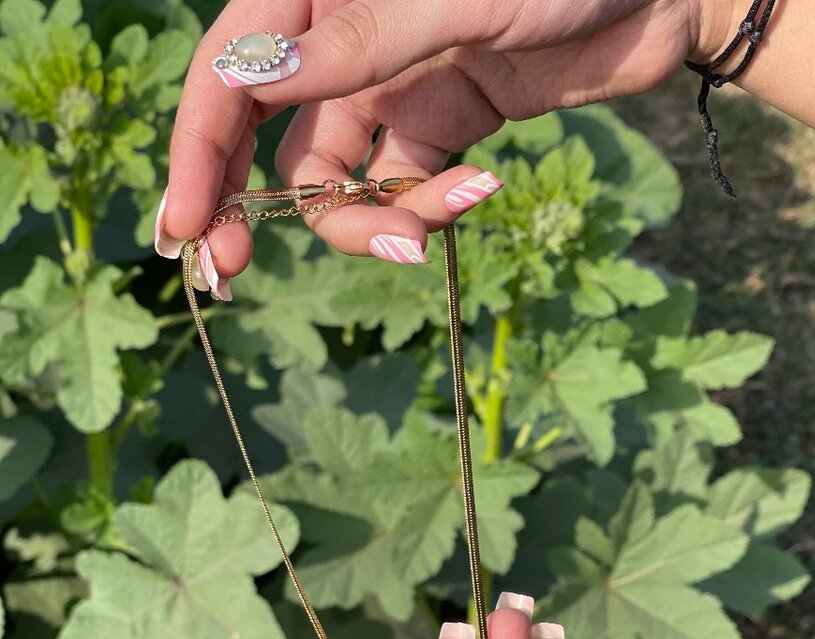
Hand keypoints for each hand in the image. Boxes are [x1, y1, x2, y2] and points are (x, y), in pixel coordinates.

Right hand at [159, 0, 737, 284]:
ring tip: (428, 227)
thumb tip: (244, 77)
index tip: (182, 229)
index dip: (196, 152)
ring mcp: (395, 88)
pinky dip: (430, 209)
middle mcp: (344, 41)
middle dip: (254, 206)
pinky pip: (407, 188)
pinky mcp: (444, 125)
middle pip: (270, 140)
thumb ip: (351, 44)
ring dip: (373, 220)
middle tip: (232, 270)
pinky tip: (483, 190)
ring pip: (342, 181)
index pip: (231, 74)